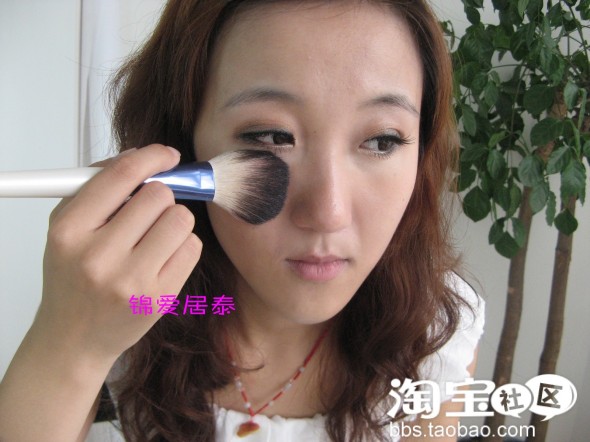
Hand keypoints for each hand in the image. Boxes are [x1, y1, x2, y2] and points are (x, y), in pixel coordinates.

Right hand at [35, 144, 201, 360]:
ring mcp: (132, 280)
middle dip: (160, 196)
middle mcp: (99, 256)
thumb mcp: (68, 228)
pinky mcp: (159, 297)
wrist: (74, 338)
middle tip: (150, 210)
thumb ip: (98, 187)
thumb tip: (142, 157)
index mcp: (70, 230)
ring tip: (155, 235)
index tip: (167, 155)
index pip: (122, 175)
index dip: (153, 157)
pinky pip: (192, 247)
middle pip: (159, 195)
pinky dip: (183, 244)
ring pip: (181, 219)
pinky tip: (163, 256)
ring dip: (174, 220)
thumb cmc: (73, 276)